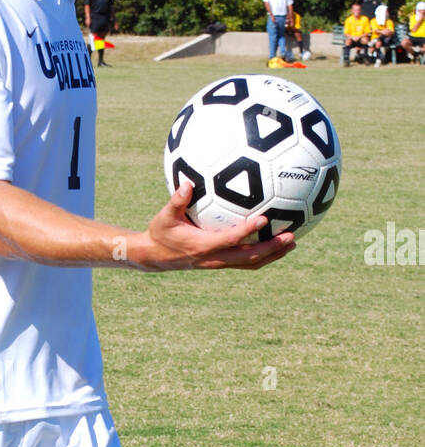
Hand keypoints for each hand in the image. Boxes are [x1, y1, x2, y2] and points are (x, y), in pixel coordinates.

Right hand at [140, 180, 295, 269]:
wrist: (155, 256)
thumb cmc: (161, 232)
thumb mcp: (164, 217)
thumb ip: (176, 201)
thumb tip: (188, 183)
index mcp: (202, 246)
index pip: (229, 239)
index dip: (247, 231)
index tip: (264, 219)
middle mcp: (214, 258)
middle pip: (249, 257)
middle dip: (271, 248)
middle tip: (291, 236)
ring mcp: (219, 263)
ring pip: (251, 262)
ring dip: (273, 254)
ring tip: (291, 243)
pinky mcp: (221, 262)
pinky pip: (246, 261)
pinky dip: (264, 254)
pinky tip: (276, 244)